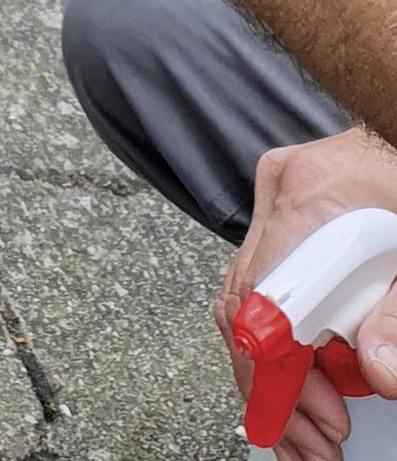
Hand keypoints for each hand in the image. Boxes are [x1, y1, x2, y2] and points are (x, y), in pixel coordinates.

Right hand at [216, 131, 396, 460]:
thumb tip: (378, 373)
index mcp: (313, 194)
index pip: (264, 298)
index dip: (278, 372)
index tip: (308, 420)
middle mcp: (283, 189)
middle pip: (246, 305)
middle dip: (275, 387)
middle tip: (316, 441)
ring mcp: (279, 192)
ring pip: (246, 296)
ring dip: (274, 367)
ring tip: (314, 422)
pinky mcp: (287, 202)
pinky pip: (263, 277)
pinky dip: (282, 332)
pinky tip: (310, 371)